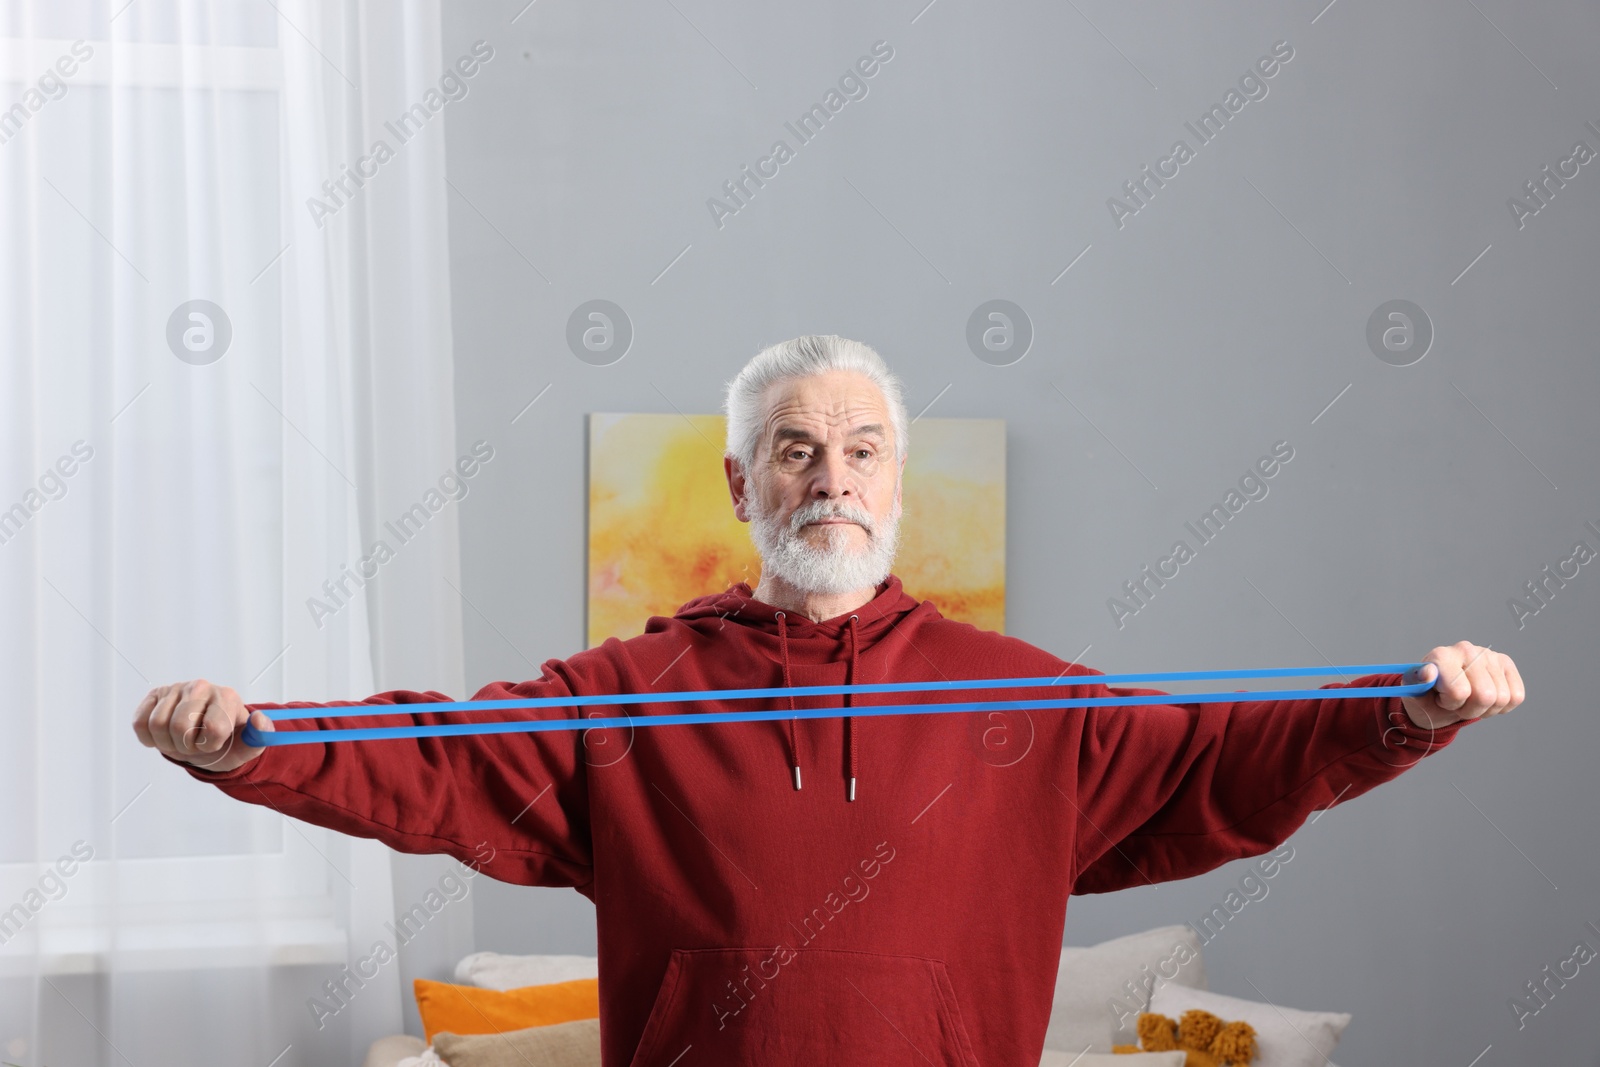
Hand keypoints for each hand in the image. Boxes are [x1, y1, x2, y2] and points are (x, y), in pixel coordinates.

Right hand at [132, 678, 272, 772]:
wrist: (207, 737)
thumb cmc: (228, 742)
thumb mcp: (248, 746)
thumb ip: (260, 736)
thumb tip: (260, 719)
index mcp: (228, 697)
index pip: (212, 728)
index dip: (208, 745)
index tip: (213, 744)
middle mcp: (202, 687)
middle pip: (179, 726)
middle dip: (185, 747)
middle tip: (193, 746)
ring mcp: (177, 688)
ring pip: (157, 724)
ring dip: (166, 743)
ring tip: (180, 741)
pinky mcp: (155, 695)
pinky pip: (140, 722)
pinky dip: (149, 738)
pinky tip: (164, 736)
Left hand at [1400, 643, 1523, 728]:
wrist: (1440, 698)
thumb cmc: (1427, 698)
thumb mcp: (1414, 696)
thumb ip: (1415, 684)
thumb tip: (1427, 673)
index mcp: (1441, 655)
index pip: (1459, 691)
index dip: (1450, 703)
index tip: (1440, 698)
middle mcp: (1466, 649)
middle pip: (1485, 696)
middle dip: (1469, 709)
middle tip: (1456, 703)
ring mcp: (1488, 655)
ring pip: (1502, 698)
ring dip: (1484, 710)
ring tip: (1468, 701)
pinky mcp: (1506, 664)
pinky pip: (1516, 696)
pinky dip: (1500, 707)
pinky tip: (1485, 700)